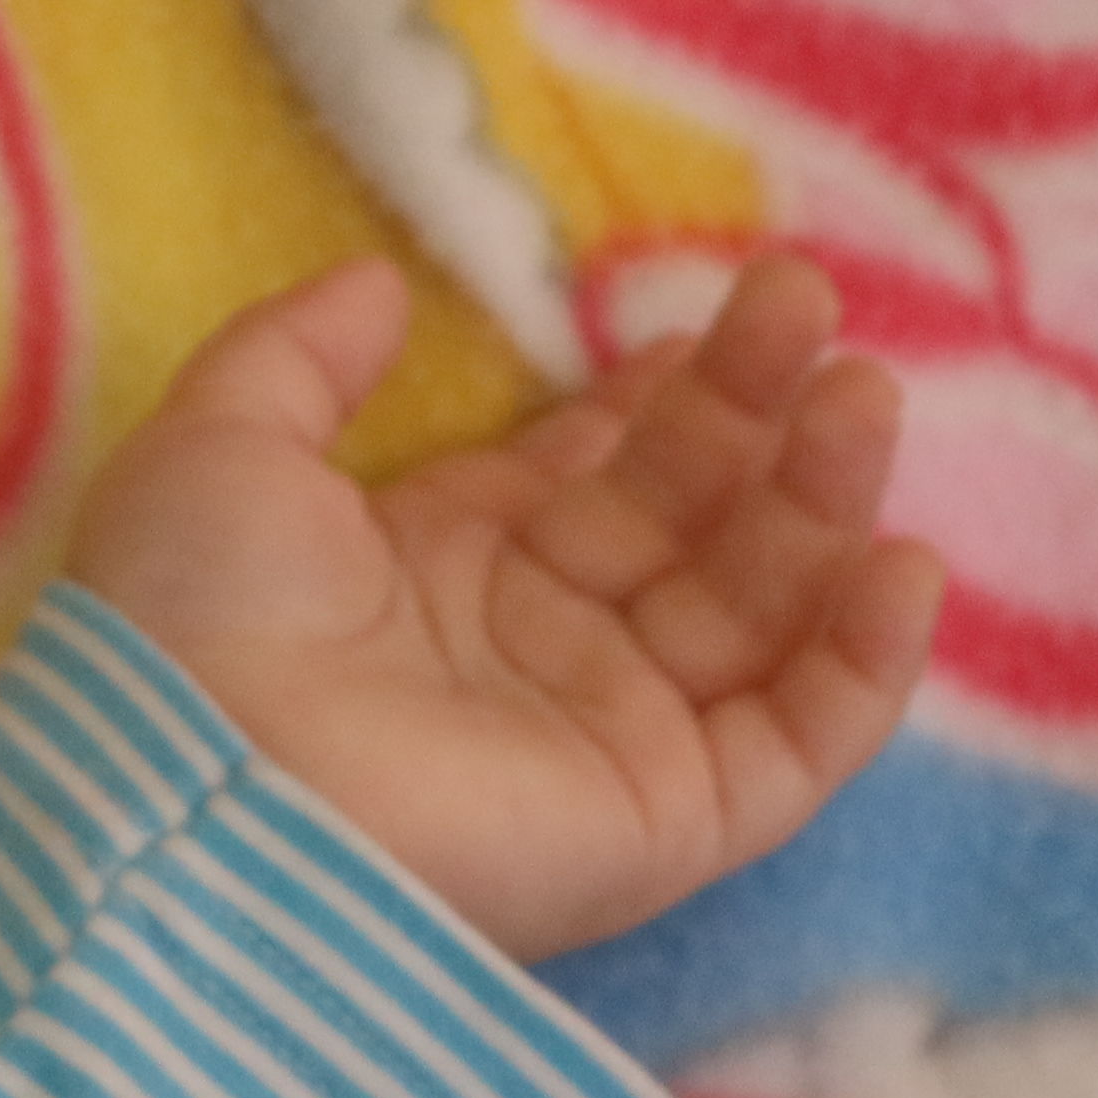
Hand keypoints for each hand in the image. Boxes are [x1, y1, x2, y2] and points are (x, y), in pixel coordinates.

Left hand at [67, 252, 939, 958]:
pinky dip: (863, 663)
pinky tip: (903, 561)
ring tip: (864, 394)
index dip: (658, 398)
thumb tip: (380, 278)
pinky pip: (797, 741)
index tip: (717, 316)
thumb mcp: (219, 442)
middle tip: (809, 306)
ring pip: (755, 608)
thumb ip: (302, 353)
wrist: (205, 796)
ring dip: (820, 502)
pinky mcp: (666, 818)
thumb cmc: (195, 613)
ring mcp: (606, 734)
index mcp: (432, 566)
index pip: (587, 475)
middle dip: (751, 415)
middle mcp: (532, 648)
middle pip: (684, 520)